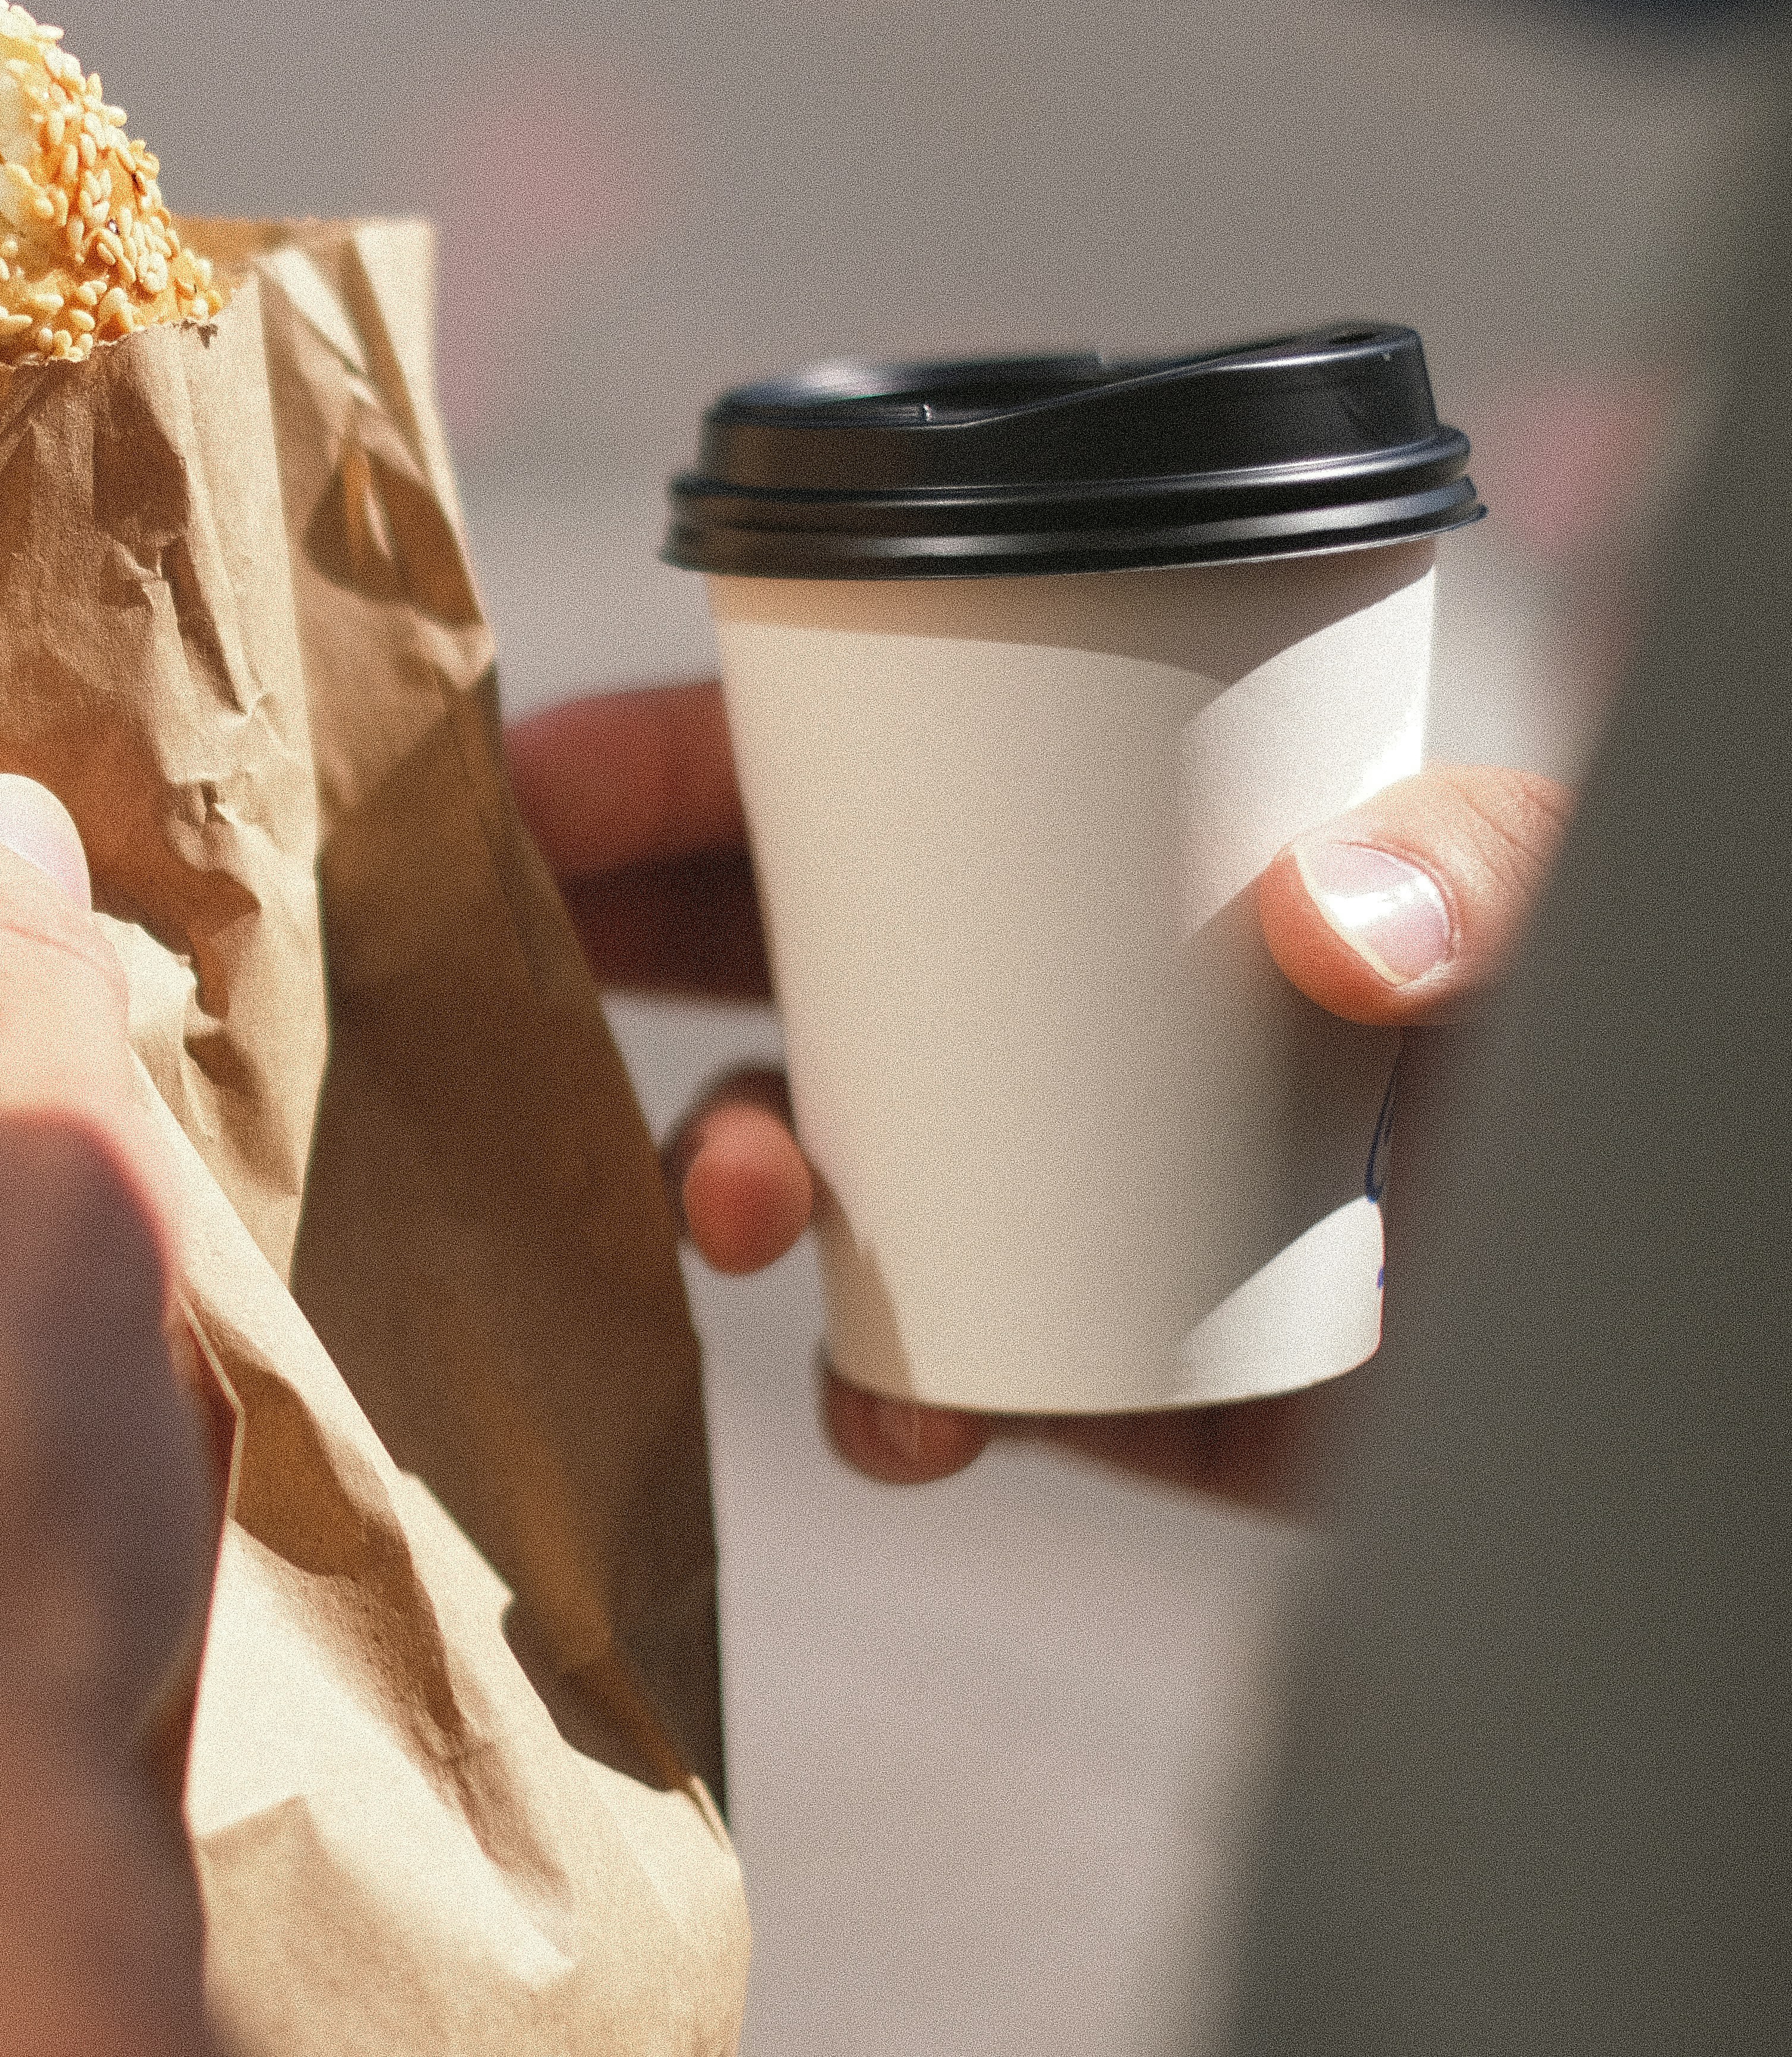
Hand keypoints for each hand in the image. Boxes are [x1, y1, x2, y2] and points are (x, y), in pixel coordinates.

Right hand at [508, 678, 1568, 1511]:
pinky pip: (900, 1368)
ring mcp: (1036, 1183)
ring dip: (716, 1173)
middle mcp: (1041, 1001)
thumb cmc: (1614, 1088)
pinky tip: (904, 1412)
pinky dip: (867, 1393)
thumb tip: (1325, 923)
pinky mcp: (1069, 1357)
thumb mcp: (1560, 933)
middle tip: (520, 1003)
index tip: (514, 788)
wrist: (1657, 1389)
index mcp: (1108, 843)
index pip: (850, 762)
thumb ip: (1489, 878)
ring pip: (795, 1162)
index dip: (665, 760)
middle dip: (610, 969)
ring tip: (738, 1211)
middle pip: (760, 946)